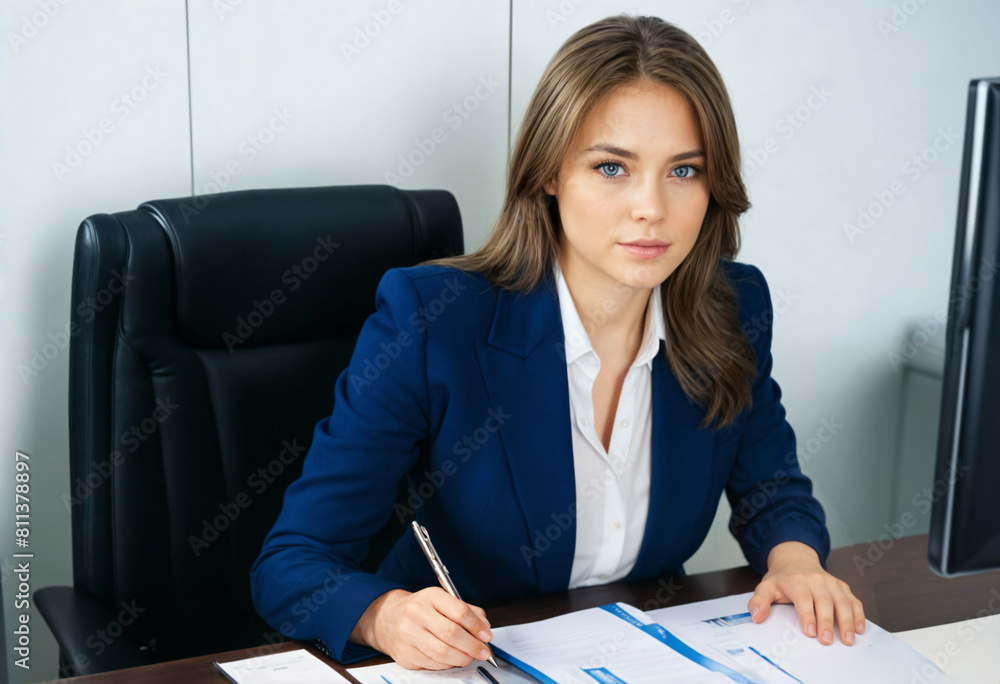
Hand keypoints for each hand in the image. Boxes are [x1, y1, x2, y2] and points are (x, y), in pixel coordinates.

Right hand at [351, 587, 493, 668]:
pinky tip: (452, 659)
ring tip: (469, 657)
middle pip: (452, 634)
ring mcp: (408, 635)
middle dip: (473, 646)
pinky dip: (448, 664)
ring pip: (443, 653)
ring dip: (462, 658)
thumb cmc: (420, 609)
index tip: (486, 636)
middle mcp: (416, 613)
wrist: (386, 618)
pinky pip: (433, 664)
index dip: (477, 626)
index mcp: (430, 596)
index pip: (460, 612)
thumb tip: (484, 627)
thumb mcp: (442, 600)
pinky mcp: (404, 654)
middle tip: (483, 652)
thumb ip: (467, 611)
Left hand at [747, 541, 865, 646]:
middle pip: (824, 601)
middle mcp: (816, 580)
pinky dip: (859, 614)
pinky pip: (853, 600)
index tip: (810, 633)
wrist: (796, 559)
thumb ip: (759, 601)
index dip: (808, 615)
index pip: (803, 598)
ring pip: (842, 601)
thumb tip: (756, 617)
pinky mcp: (842, 586)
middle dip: (827, 622)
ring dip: (847, 621)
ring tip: (848, 640)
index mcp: (796, 581)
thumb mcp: (765, 587)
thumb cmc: (782, 579)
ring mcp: (831, 582)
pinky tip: (859, 629)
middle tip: (827, 641)